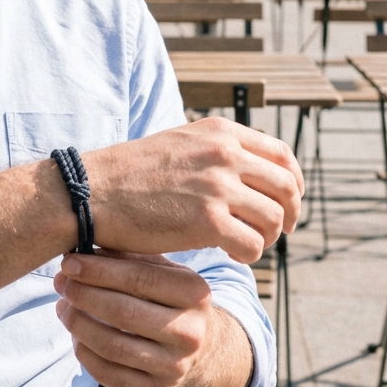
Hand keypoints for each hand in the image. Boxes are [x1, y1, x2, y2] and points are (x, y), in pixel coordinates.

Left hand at [53, 251, 249, 386]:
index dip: (98, 270)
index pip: (139, 278)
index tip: (68, 262)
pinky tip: (76, 336)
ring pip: (113, 345)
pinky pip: (109, 374)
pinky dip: (85, 353)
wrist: (199, 345)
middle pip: (123, 312)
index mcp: (195, 292)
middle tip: (60, 282)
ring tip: (62, 307)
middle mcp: (190, 332)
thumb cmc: (168, 295)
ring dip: (78, 324)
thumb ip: (127, 256)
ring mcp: (175, 366)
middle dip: (83, 295)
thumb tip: (81, 248)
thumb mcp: (161, 269)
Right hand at [86, 118, 302, 263]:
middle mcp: (224, 153)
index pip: (282, 155)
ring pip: (275, 218)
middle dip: (289, 213)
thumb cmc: (131, 175)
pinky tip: (231, 254)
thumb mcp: (181, 143)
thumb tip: (253, 171)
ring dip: (268, 237)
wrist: (92, 192)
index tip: (288, 202)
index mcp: (220, 132)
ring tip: (247, 243)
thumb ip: (217, 150)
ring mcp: (217, 186)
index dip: (294, 183)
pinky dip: (249, 254)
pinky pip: (253, 244)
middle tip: (278, 231)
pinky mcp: (207, 221)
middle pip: (286, 186)